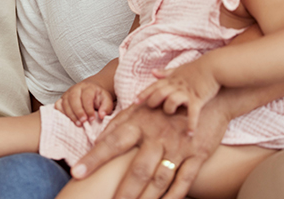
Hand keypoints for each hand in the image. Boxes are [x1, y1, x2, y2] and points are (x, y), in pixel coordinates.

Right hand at [55, 81, 113, 124]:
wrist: (91, 90)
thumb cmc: (98, 97)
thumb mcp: (106, 100)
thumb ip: (106, 107)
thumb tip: (102, 115)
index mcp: (88, 87)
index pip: (86, 97)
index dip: (88, 109)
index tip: (92, 119)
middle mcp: (76, 88)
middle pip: (73, 98)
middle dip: (78, 112)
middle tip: (84, 122)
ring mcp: (67, 93)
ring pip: (65, 102)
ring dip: (71, 114)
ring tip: (78, 124)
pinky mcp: (62, 98)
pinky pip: (58, 105)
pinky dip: (61, 113)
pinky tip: (68, 120)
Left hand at [71, 97, 230, 198]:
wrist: (206, 96)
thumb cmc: (166, 105)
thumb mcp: (141, 107)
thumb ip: (119, 123)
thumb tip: (98, 139)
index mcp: (139, 122)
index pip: (111, 142)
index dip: (94, 158)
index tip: (77, 172)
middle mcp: (157, 135)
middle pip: (138, 169)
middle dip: (123, 192)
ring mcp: (178, 146)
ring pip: (160, 179)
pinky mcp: (197, 155)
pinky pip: (184, 181)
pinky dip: (173, 197)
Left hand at [137, 61, 220, 133]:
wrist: (215, 66)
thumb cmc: (198, 69)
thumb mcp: (179, 69)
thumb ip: (166, 73)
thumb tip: (153, 72)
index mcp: (172, 80)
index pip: (154, 86)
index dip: (144, 93)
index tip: (134, 101)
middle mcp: (177, 86)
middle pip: (160, 93)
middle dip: (153, 101)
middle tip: (151, 108)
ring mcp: (187, 92)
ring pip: (172, 101)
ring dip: (169, 109)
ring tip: (171, 114)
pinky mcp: (198, 99)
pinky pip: (193, 112)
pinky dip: (191, 123)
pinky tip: (190, 133)